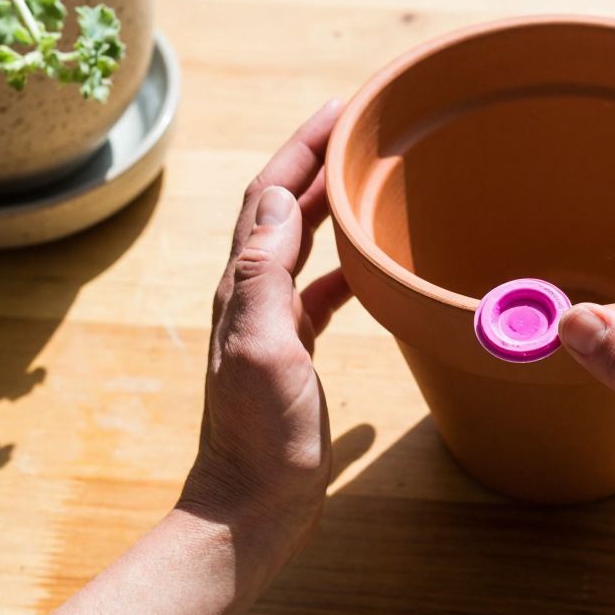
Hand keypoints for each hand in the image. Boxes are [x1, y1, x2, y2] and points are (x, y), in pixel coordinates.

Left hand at [178, 99, 353, 559]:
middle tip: (363, 131)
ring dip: (331, 208)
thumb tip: (282, 199)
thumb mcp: (262, 347)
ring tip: (371, 183)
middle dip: (317, 163)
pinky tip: (371, 274)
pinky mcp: (293, 355)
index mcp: (243, 286)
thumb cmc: (261, 434)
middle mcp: (252, 296)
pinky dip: (345, 267)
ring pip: (302, 247)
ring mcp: (272, 326)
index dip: (301, 148)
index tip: (341, 109)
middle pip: (283, 211)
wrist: (253, 505)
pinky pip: (319, 292)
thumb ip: (265, 273)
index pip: (270, 196)